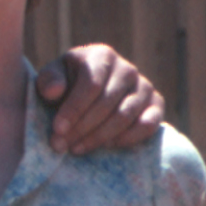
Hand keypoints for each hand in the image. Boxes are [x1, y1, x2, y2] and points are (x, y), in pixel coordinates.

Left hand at [39, 45, 165, 154]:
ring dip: (99, 137)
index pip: (91, 84)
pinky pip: (148, 124)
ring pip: (125, 116)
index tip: (57, 130)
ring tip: (77, 149)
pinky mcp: (156, 105)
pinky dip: (128, 139)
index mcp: (102, 56)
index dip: (74, 109)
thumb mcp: (52, 79)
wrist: (92, 95)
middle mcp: (127, 69)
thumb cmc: (68, 85)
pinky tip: (107, 146)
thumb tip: (54, 90)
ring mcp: (144, 87)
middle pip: (107, 103)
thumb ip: (48, 81)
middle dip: (82, 128)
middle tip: (61, 146)